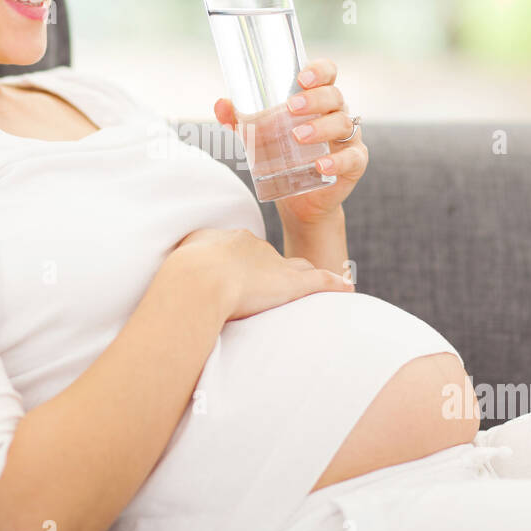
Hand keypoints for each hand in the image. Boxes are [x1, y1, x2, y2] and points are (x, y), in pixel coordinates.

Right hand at [169, 227, 354, 321]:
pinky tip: (347, 289)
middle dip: (276, 269)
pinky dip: (335, 284)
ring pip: (300, 267)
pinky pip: (321, 281)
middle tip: (274, 283)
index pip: (247, 250)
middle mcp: (257, 248)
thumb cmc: (184, 273)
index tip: (244, 273)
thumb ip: (190, 255)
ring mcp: (276, 264)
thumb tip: (185, 264)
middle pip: (273, 258)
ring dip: (306, 276)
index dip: (248, 262)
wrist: (198, 280)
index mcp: (232, 241)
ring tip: (316, 285)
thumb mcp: (183, 256)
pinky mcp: (292, 283)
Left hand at [213, 57, 367, 225]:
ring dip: (320, 128)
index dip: (319, 70)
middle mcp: (337, 113)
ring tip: (297, 137)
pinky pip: (351, 159)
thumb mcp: (260, 136)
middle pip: (334, 96)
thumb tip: (220, 104)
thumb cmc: (283, 156)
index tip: (301, 77)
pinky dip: (337, 161)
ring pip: (342, 124)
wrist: (300, 199)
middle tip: (291, 108)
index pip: (328, 74)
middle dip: (314, 99)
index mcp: (318, 99)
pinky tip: (320, 166)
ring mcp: (348, 139)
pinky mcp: (353, 164)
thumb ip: (240, 120)